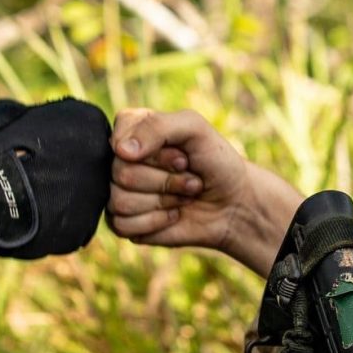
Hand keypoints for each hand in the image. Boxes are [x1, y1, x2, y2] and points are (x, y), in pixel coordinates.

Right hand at [0, 98, 112, 259]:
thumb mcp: (13, 114)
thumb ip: (39, 117)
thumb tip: (39, 121)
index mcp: (90, 122)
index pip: (86, 133)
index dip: (61, 144)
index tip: (40, 150)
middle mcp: (103, 158)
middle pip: (91, 167)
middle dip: (68, 172)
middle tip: (36, 176)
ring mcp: (97, 196)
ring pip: (83, 198)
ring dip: (63, 200)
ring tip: (31, 199)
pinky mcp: (84, 229)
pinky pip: (72, 226)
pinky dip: (55, 225)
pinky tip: (32, 219)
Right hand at [108, 108, 299, 276]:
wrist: (234, 205)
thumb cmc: (216, 162)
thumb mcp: (194, 129)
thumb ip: (156, 126)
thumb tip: (119, 150)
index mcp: (132, 132)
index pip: (118, 140)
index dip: (156, 153)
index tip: (183, 156)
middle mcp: (120, 161)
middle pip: (121, 173)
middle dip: (165, 180)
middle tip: (189, 177)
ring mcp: (119, 192)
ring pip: (120, 201)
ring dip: (162, 201)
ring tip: (183, 196)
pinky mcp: (124, 223)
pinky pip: (122, 225)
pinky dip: (155, 222)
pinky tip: (172, 215)